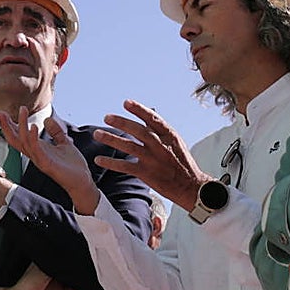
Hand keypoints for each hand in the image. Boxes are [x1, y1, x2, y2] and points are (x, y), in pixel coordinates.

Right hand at [0, 108, 98, 212]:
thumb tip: (48, 120)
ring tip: (22, 111)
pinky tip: (34, 126)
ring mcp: (39, 159)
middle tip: (1, 113)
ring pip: (24, 141)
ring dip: (22, 125)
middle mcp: (35, 154)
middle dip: (7, 126)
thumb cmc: (72, 166)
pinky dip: (33, 137)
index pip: (19, 136)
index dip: (10, 126)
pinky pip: (36, 149)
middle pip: (15, 140)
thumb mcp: (64, 143)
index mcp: (38, 149)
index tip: (3, 114)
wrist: (82, 181)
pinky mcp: (46, 163)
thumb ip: (55, 132)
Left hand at [92, 100, 208, 211]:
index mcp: (169, 136)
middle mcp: (160, 146)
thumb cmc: (182, 163)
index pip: (153, 119)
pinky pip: (125, 166)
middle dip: (121, 122)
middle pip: (138, 130)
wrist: (192, 187)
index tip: (126, 103)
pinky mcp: (146, 173)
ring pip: (129, 146)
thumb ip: (161, 131)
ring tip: (97, 134)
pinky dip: (111, 163)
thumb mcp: (176, 143)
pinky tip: (99, 159)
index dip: (139, 110)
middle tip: (107, 117)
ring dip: (111, 139)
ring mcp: (153, 160)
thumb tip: (148, 113)